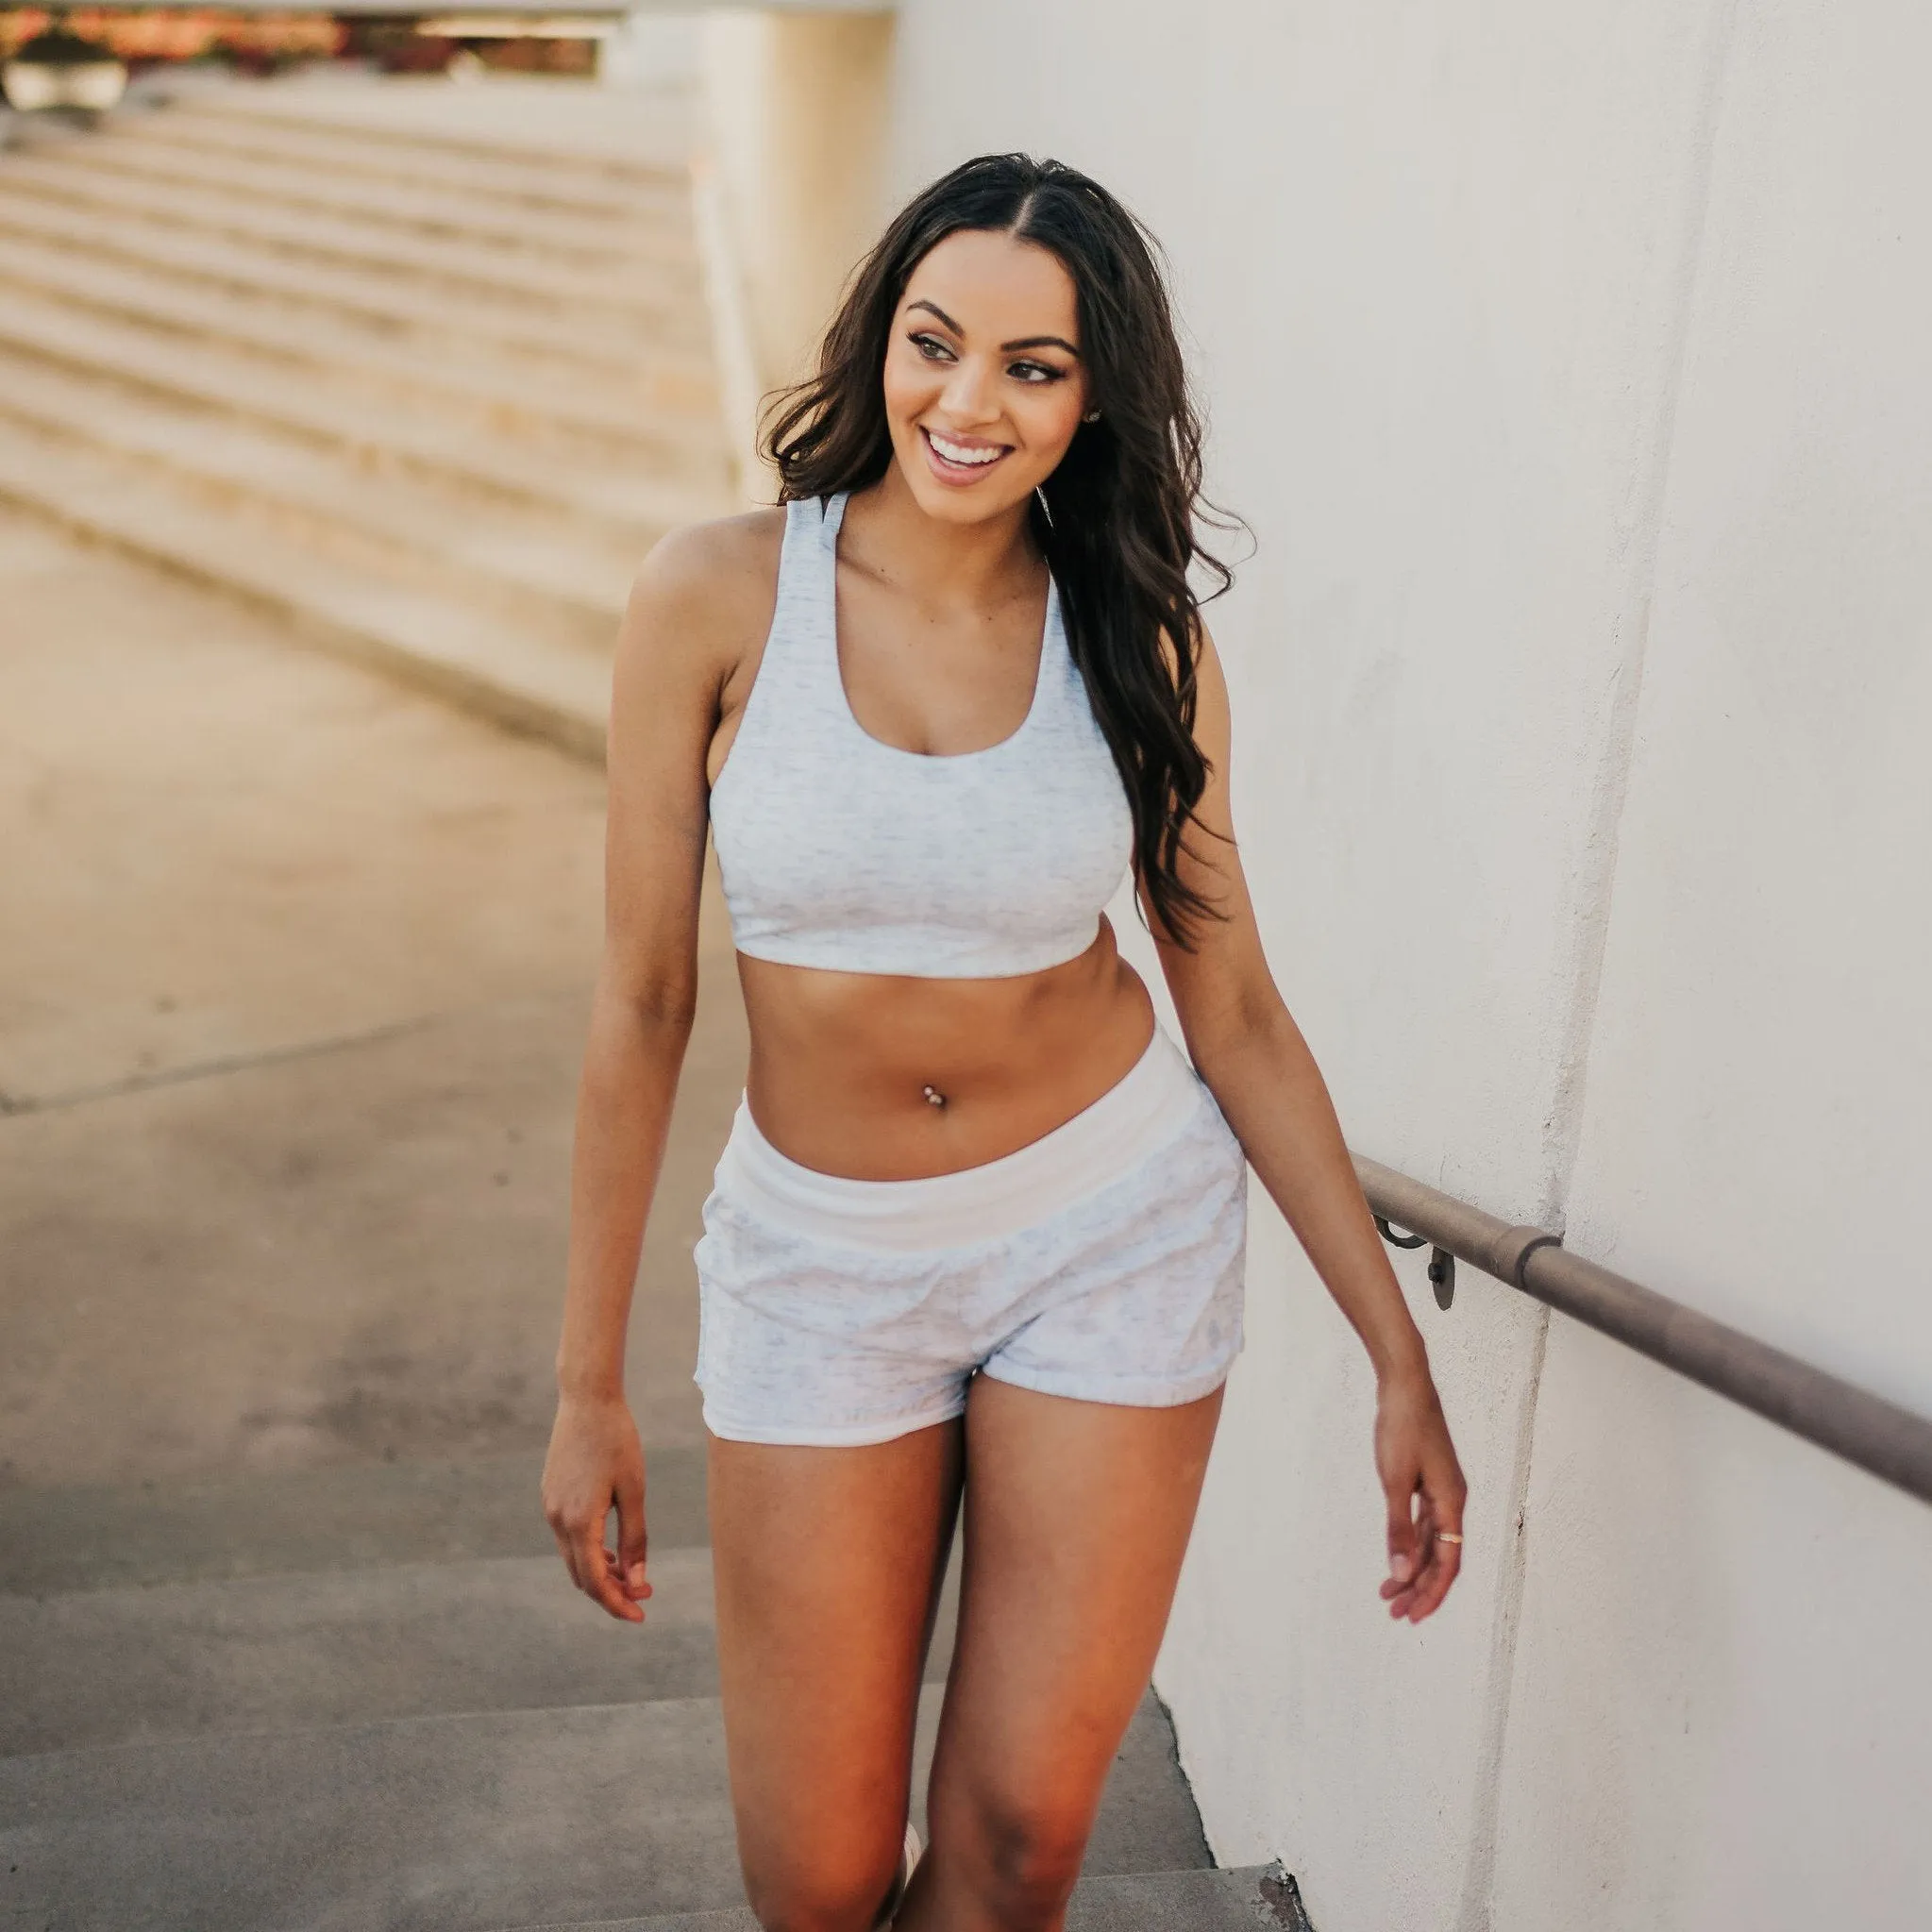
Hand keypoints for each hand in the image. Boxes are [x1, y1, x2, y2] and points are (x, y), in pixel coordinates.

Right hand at [542, 1390, 651, 1621]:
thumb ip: (635, 1538)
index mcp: (579, 1521)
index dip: (616, 1603)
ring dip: (599, 1572)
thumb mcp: (634, 1491)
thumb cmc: (618, 1441)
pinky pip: (568, 1538)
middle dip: (610, 1592)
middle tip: (643, 1598)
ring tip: (631, 1576)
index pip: (594, 1581)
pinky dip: (589, 1551)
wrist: (587, 1400)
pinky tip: (611, 1550)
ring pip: (573, 1558)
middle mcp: (557, 1519)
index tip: (640, 1616)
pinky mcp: (550, 1496)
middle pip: (580, 1575)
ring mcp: (550, 1507)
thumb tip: (637, 1582)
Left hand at [1373, 1367, 1465, 1622]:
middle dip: (1420, 1587)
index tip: (1412, 1616)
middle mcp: (1453, 1500)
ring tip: (1388, 1593)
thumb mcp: (1394, 1481)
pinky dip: (1411, 1543)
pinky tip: (1397, 1555)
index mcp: (1452, 1502)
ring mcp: (1442, 1490)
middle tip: (1394, 1613)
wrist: (1404, 1384)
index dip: (1432, 1592)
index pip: (1448, 1562)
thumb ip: (1398, 1529)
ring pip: (1432, 1542)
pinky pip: (1425, 1524)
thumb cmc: (1401, 1428)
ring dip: (1413, 1568)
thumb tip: (1401, 1574)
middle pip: (1442, 1556)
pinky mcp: (1429, 1480)